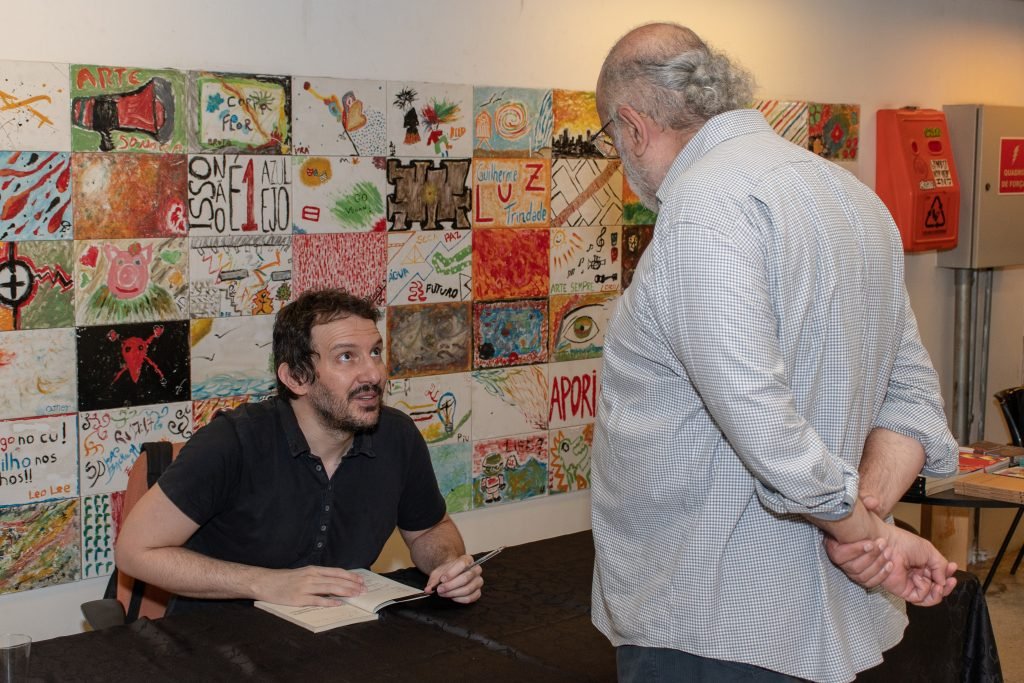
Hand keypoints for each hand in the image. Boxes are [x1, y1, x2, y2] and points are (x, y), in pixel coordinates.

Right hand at [251, 565, 365, 606]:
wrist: (265, 582)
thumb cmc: (284, 579)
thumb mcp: (303, 573)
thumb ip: (317, 577)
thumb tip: (334, 583)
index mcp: (313, 570)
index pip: (336, 572)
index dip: (350, 576)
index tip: (361, 580)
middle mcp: (311, 577)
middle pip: (336, 580)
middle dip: (352, 585)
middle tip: (363, 590)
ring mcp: (305, 587)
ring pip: (330, 588)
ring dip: (345, 592)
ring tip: (356, 595)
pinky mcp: (299, 598)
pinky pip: (317, 600)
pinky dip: (329, 602)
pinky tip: (338, 603)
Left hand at [423, 555, 482, 603]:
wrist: (451, 576)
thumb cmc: (446, 573)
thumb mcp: (437, 573)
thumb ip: (433, 581)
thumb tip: (428, 589)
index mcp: (467, 559)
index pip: (462, 564)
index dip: (451, 573)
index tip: (442, 579)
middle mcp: (475, 569)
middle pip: (466, 578)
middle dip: (451, 585)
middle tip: (440, 589)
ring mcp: (478, 581)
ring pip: (468, 589)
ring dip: (454, 593)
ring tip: (444, 593)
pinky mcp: (478, 592)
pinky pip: (471, 597)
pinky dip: (460, 599)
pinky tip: (452, 597)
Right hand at [824, 493, 892, 587]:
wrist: (867, 532)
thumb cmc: (862, 521)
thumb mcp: (862, 508)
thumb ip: (866, 502)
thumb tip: (873, 502)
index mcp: (832, 543)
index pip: (838, 553)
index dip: (854, 550)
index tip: (870, 542)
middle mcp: (838, 559)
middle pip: (851, 566)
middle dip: (869, 556)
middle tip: (882, 544)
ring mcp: (848, 570)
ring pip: (861, 575)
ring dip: (877, 564)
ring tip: (888, 552)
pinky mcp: (859, 577)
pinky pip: (869, 582)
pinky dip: (881, 575)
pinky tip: (889, 565)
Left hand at [878, 525, 956, 605]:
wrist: (889, 544)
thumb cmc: (905, 543)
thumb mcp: (929, 552)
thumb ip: (940, 566)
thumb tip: (944, 581)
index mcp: (923, 566)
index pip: (939, 576)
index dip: (948, 574)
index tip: (953, 568)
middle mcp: (917, 576)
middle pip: (937, 589)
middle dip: (946, 586)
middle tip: (951, 580)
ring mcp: (910, 584)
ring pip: (929, 598)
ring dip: (938, 593)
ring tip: (940, 585)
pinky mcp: (903, 591)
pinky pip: (919, 597)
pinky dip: (924, 590)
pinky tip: (920, 579)